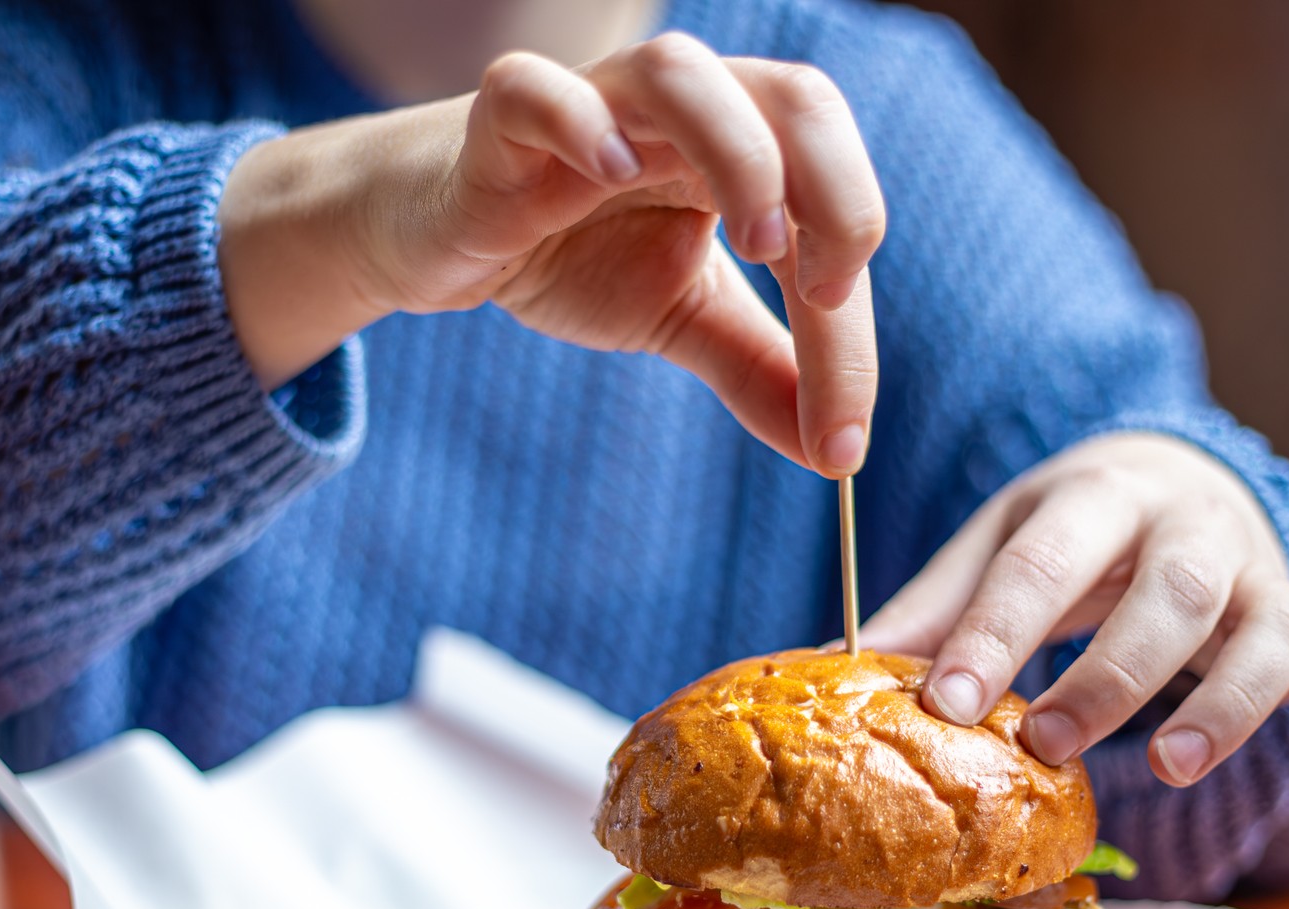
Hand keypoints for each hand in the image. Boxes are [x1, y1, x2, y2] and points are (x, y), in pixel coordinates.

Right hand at [219, 34, 884, 476]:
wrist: (439, 240)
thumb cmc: (569, 252)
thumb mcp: (679, 315)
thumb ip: (759, 368)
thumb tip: (837, 454)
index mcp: (741, 147)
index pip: (825, 206)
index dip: (849, 322)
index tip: (843, 432)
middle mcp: (683, 109)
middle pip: (793, 98)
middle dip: (838, 192)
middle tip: (826, 295)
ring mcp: (593, 102)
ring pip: (683, 74)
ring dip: (741, 151)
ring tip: (757, 241)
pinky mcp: (502, 120)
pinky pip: (539, 91)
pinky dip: (583, 126)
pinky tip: (610, 176)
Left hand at [855, 433, 1288, 785]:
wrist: (1170, 481)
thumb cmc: (1066, 534)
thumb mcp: (996, 548)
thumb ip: (932, 611)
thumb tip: (829, 673)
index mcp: (1091, 498)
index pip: (1042, 564)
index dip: (997, 633)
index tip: (949, 704)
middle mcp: (1186, 526)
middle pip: (1165, 596)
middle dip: (1107, 676)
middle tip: (1045, 745)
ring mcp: (1259, 569)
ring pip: (1263, 629)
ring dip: (1221, 700)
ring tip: (1166, 765)